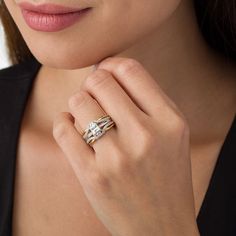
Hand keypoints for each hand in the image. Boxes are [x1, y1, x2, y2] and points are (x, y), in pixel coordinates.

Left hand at [53, 57, 199, 235]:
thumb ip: (146, 99)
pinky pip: (63, 128)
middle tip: (95, 95)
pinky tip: (73, 129)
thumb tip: (107, 68)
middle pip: (100, 81)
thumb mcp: (173, 134)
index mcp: (170, 122)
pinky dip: (64, 123)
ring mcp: (117, 157)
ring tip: (87, 117)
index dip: (111, 64)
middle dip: (92, 84)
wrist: (162, 227)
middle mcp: (146, 136)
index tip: (105, 71)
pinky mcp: (93, 176)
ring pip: (79, 102)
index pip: (130, 70)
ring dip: (78, 104)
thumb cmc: (166, 177)